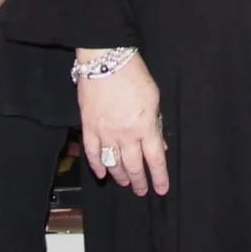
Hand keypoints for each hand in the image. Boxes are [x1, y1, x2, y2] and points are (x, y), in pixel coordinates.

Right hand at [77, 57, 167, 195]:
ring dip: (119, 176)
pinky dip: (96, 165)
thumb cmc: (134, 75)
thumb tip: (159, 144)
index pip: (155, 159)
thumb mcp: (154, 98)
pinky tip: (101, 174)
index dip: (159, 177)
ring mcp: (105, 132)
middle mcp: (126, 134)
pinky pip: (92, 153)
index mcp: (146, 126)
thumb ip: (156, 123)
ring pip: (113, 163)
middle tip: (141, 190)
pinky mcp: (89, 127)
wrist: (106, 60)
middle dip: (139, 181)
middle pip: (134, 166)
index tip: (161, 189)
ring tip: (124, 182)